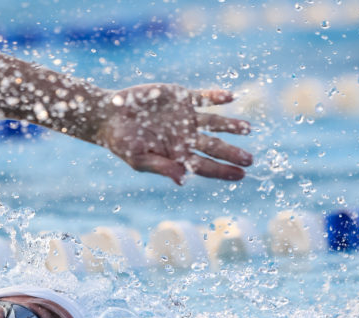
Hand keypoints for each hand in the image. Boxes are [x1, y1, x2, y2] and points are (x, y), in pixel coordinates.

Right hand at [96, 84, 252, 184]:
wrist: (108, 115)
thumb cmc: (120, 142)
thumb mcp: (138, 158)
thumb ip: (162, 167)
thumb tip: (183, 179)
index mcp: (176, 155)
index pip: (204, 165)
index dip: (223, 171)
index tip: (241, 175)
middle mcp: (185, 137)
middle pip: (214, 147)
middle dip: (232, 153)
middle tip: (250, 159)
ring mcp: (185, 117)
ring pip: (214, 122)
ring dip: (231, 125)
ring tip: (247, 128)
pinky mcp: (181, 97)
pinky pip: (203, 98)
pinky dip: (216, 97)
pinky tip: (230, 97)